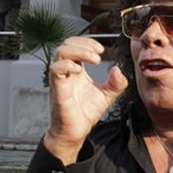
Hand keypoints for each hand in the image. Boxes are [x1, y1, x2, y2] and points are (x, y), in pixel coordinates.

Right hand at [44, 37, 127, 163]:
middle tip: (99, 54)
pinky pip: (55, 69)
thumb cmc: (86, 112)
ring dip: (79, 51)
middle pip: (67, 44)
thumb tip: (117, 69)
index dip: (87, 42)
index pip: (76, 45)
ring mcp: (60, 78)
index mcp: (77, 70)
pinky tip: (80, 70)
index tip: (101, 49)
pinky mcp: (57, 88)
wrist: (76, 131)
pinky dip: (67, 65)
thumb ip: (117, 83)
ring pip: (60, 52)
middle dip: (84, 44)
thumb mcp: (108, 94)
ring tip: (95, 60)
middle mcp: (67, 71)